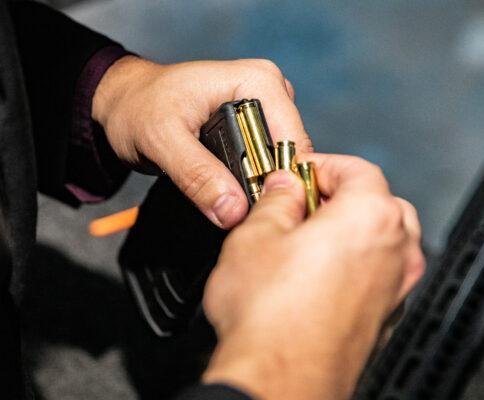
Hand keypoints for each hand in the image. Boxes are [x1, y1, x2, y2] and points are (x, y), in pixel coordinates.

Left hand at [92, 56, 311, 228]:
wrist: (125, 102)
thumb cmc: (138, 107)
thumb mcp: (161, 140)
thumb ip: (197, 175)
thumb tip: (234, 210)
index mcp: (259, 81)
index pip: (293, 143)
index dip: (278, 181)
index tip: (254, 212)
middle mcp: (271, 92)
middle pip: (290, 156)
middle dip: (266, 188)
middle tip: (235, 214)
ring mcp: (266, 111)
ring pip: (280, 165)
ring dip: (259, 190)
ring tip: (230, 207)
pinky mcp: (257, 128)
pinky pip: (267, 165)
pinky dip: (251, 185)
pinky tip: (231, 196)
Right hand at [201, 154, 424, 399]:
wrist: (281, 383)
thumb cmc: (271, 318)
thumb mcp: (256, 235)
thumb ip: (276, 199)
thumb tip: (284, 187)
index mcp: (371, 217)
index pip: (358, 169)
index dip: (323, 165)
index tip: (298, 174)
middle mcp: (396, 251)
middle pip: (379, 202)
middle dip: (341, 196)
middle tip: (302, 204)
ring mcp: (396, 289)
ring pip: (383, 241)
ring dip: (351, 231)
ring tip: (308, 240)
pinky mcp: (386, 318)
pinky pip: (379, 276)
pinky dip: (357, 265)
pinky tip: (319, 276)